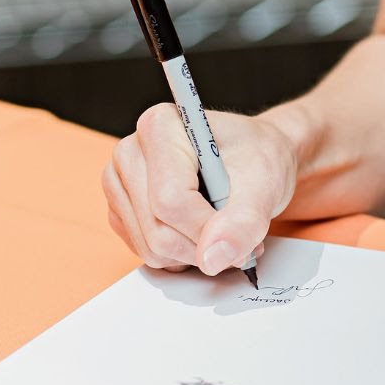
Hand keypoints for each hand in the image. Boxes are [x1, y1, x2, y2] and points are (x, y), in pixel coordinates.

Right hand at [101, 103, 297, 275]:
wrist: (254, 158)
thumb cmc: (257, 157)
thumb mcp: (265, 182)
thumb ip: (243, 221)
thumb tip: (213, 258)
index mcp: (160, 126)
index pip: (171, 200)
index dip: (209, 229)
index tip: (243, 231)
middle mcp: (130, 152)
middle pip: (158, 230)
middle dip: (204, 244)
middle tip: (239, 231)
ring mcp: (120, 183)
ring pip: (150, 248)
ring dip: (194, 253)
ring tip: (222, 227)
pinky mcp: (121, 210)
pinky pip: (146, 253)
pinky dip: (180, 255)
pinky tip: (200, 232)